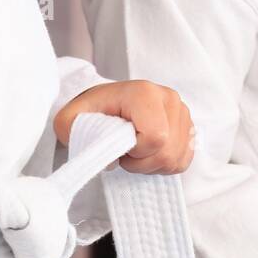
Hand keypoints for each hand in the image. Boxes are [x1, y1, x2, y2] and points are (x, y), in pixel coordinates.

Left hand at [54, 80, 193, 174]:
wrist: (106, 104)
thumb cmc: (91, 112)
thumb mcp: (69, 120)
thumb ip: (77, 135)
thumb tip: (111, 159)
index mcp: (144, 93)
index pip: (155, 138)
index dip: (134, 152)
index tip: (118, 144)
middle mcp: (169, 99)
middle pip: (167, 152)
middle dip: (141, 162)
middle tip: (125, 152)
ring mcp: (182, 113)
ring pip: (175, 159)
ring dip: (151, 165)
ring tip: (135, 152)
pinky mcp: (189, 127)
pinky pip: (183, 160)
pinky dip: (164, 165)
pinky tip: (148, 154)